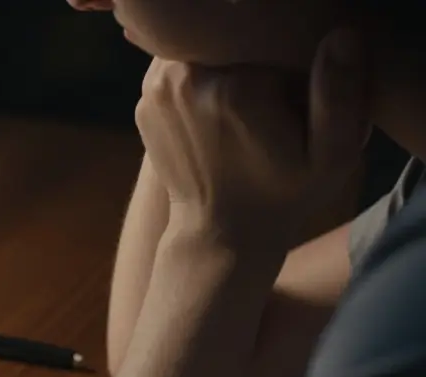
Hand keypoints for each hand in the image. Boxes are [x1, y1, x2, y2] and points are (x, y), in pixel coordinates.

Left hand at [136, 28, 369, 254]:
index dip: (289, 58)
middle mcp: (188, 80)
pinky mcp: (145, 99)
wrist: (220, 231)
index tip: (294, 91)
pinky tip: (216, 109)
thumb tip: (340, 36)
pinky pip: (179, 63)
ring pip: (203, 44)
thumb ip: (339, 94)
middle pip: (231, 35)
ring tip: (241, 105)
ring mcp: (158, 89)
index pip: (270, 36)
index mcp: (235, 88)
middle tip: (267, 98)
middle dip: (253, 57)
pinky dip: (199, 75)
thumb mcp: (330, 155)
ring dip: (224, 62)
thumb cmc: (283, 194)